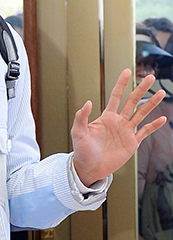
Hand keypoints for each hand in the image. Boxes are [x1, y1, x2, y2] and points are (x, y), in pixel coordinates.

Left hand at [72, 70, 166, 186]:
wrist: (89, 168)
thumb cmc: (82, 151)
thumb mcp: (78, 132)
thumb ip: (81, 117)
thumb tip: (88, 102)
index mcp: (106, 117)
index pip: (115, 96)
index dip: (121, 84)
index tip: (126, 71)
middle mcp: (118, 121)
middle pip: (132, 101)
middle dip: (141, 89)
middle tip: (150, 78)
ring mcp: (126, 131)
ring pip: (141, 114)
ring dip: (151, 104)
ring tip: (160, 93)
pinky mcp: (132, 143)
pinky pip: (145, 131)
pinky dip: (154, 125)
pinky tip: (162, 118)